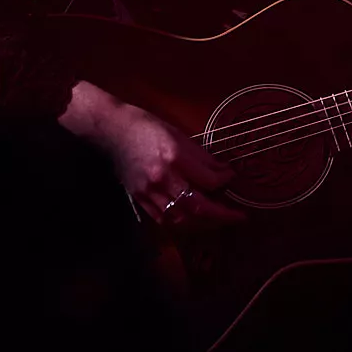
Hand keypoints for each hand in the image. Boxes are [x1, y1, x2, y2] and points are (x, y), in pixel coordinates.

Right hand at [59, 81, 244, 226]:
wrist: (113, 131)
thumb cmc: (148, 127)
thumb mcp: (180, 135)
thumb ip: (202, 157)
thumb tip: (224, 172)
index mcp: (174, 158)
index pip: (207, 180)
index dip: (224, 182)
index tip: (233, 179)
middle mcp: (162, 179)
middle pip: (196, 207)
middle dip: (221, 215)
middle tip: (238, 217)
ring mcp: (149, 192)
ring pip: (181, 219)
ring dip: (203, 224)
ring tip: (219, 221)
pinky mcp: (140, 199)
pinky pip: (164, 219)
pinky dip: (183, 223)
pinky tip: (194, 221)